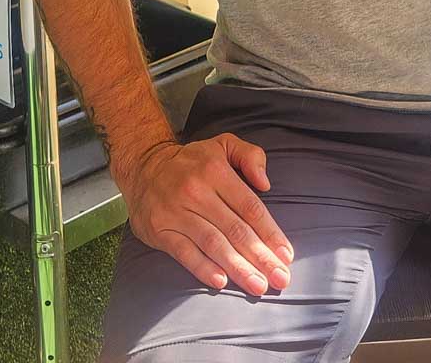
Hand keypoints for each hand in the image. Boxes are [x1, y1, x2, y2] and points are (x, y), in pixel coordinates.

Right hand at [118, 135, 294, 294]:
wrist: (144, 166)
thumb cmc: (193, 161)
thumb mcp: (224, 144)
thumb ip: (250, 156)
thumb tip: (266, 184)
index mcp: (216, 171)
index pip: (250, 207)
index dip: (270, 232)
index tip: (286, 254)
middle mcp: (197, 192)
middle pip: (235, 229)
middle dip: (261, 257)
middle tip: (280, 278)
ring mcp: (177, 212)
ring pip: (213, 244)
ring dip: (238, 267)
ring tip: (258, 285)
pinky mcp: (161, 230)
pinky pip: (184, 252)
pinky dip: (203, 268)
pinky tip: (221, 282)